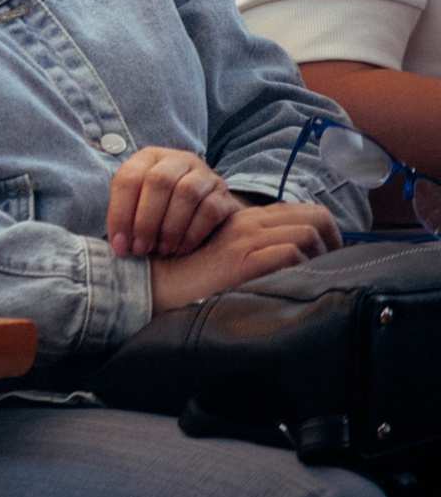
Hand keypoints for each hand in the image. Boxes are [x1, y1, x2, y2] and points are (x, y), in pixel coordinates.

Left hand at [105, 146, 242, 259]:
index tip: (119, 244)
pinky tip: (181, 248)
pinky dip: (192, 233)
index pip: (128, 178)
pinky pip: (209, 210)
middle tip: (141, 248)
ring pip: (186, 193)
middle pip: (158, 181)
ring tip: (162, 250)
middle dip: (146, 220)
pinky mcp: (223, 192)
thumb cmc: (162, 208)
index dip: (120, 213)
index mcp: (148, 157)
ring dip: (170, 228)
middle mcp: (177, 160)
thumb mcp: (140, 202)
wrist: (205, 207)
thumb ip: (127, 216)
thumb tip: (118, 245)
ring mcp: (203, 174)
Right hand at [148, 201, 339, 311]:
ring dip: (318, 257)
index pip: (308, 211)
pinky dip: (302, 267)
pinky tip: (292, 281)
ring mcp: (246, 239)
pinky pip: (291, 253)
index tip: (328, 256)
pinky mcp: (243, 259)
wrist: (162, 285)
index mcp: (249, 218)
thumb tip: (305, 257)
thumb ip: (263, 246)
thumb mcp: (235, 253)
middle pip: (315, 216)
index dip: (329, 232)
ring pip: (307, 232)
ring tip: (310, 276)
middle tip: (330, 266)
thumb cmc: (199, 277)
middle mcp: (250, 222)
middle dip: (333, 242)